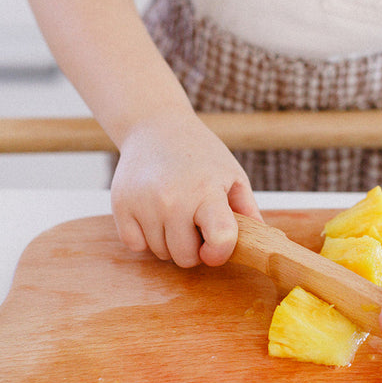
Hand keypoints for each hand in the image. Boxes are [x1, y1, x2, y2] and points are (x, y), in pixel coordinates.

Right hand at [110, 114, 260, 267]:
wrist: (156, 126)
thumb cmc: (200, 153)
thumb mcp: (232, 175)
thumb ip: (247, 210)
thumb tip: (260, 241)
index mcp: (206, 191)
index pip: (220, 239)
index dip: (220, 252)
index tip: (215, 248)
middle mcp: (172, 199)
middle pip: (185, 257)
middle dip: (193, 249)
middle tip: (195, 226)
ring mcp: (143, 203)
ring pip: (160, 253)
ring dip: (170, 242)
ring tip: (175, 214)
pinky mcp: (121, 204)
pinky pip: (135, 245)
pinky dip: (144, 238)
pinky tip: (154, 216)